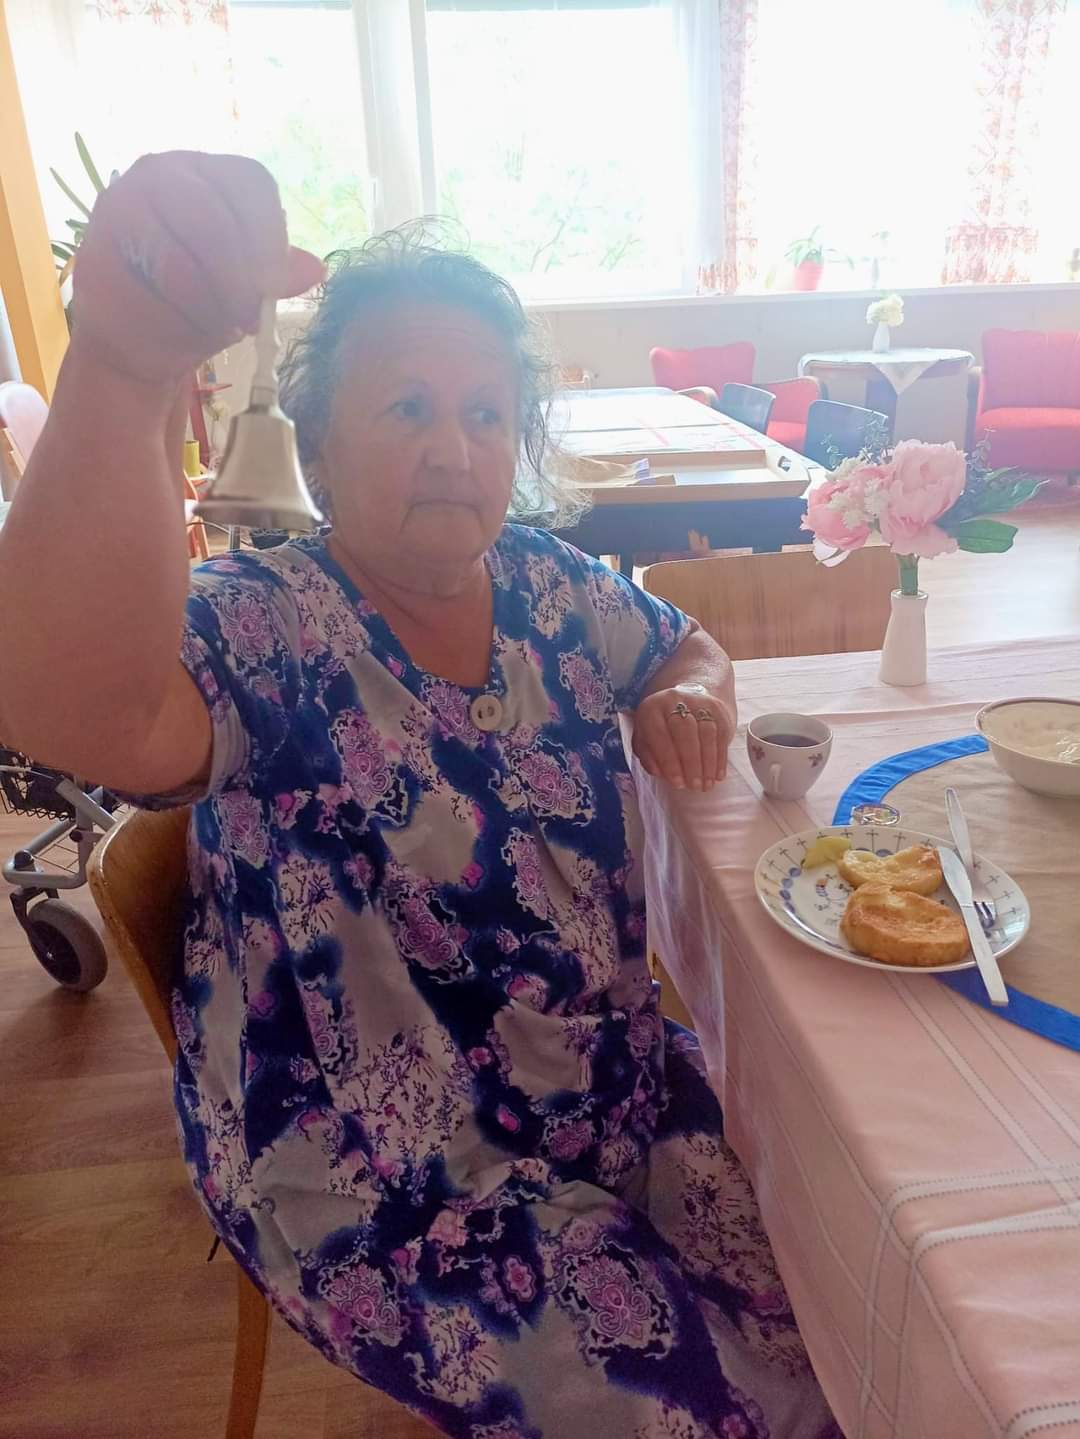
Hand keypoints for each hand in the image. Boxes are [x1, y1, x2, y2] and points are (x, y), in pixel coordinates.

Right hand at [71, 152, 325, 384]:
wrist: (135, 336)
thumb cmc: (197, 304)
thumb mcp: (247, 291)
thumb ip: (274, 278)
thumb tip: (314, 269)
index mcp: (212, 173)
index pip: (252, 185)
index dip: (269, 238)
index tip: (273, 287)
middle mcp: (165, 171)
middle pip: (216, 220)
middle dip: (238, 281)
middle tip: (248, 320)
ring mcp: (125, 200)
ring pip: (181, 260)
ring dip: (206, 307)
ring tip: (216, 327)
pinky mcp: (99, 244)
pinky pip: (144, 290)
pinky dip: (173, 318)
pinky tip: (177, 325)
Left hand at [632, 684, 733, 790]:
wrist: (683, 702)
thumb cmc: (660, 728)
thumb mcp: (645, 740)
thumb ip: (648, 756)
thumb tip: (659, 772)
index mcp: (652, 708)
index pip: (660, 734)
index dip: (669, 761)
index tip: (677, 783)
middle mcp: (674, 700)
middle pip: (686, 730)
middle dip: (691, 762)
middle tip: (694, 786)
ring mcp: (698, 701)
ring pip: (707, 732)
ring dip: (708, 762)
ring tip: (707, 784)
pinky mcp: (717, 708)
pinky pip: (721, 734)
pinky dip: (720, 758)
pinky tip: (718, 775)